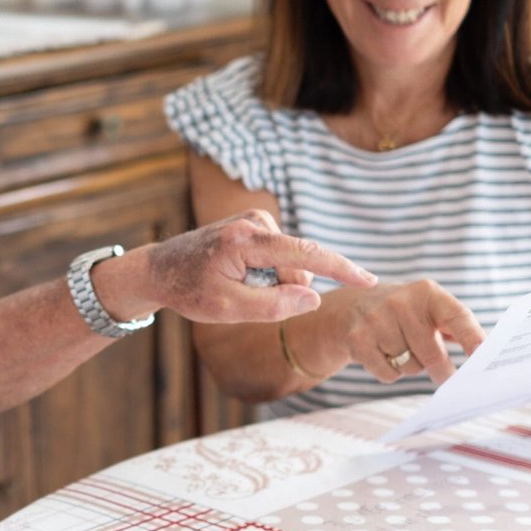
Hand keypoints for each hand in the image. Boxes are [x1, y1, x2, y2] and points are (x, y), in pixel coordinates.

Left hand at [146, 210, 374, 324]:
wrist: (160, 270)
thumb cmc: (189, 291)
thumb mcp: (227, 309)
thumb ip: (273, 306)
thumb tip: (315, 298)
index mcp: (247, 240)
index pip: (306, 254)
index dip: (341, 269)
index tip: (369, 280)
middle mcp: (256, 222)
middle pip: (297, 268)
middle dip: (281, 290)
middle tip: (239, 296)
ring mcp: (257, 221)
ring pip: (289, 266)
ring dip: (270, 284)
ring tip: (233, 284)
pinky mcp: (257, 226)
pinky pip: (279, 260)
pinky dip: (265, 275)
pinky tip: (236, 276)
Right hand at [340, 280, 484, 384]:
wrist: (349, 308)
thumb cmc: (403, 314)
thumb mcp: (428, 309)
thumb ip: (457, 327)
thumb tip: (488, 355)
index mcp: (427, 292)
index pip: (457, 316)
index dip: (471, 337)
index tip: (483, 354)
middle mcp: (400, 301)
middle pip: (432, 354)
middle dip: (443, 371)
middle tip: (448, 379)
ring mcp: (376, 319)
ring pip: (410, 366)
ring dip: (411, 367)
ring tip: (401, 351)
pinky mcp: (358, 339)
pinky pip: (389, 374)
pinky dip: (391, 373)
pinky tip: (383, 355)